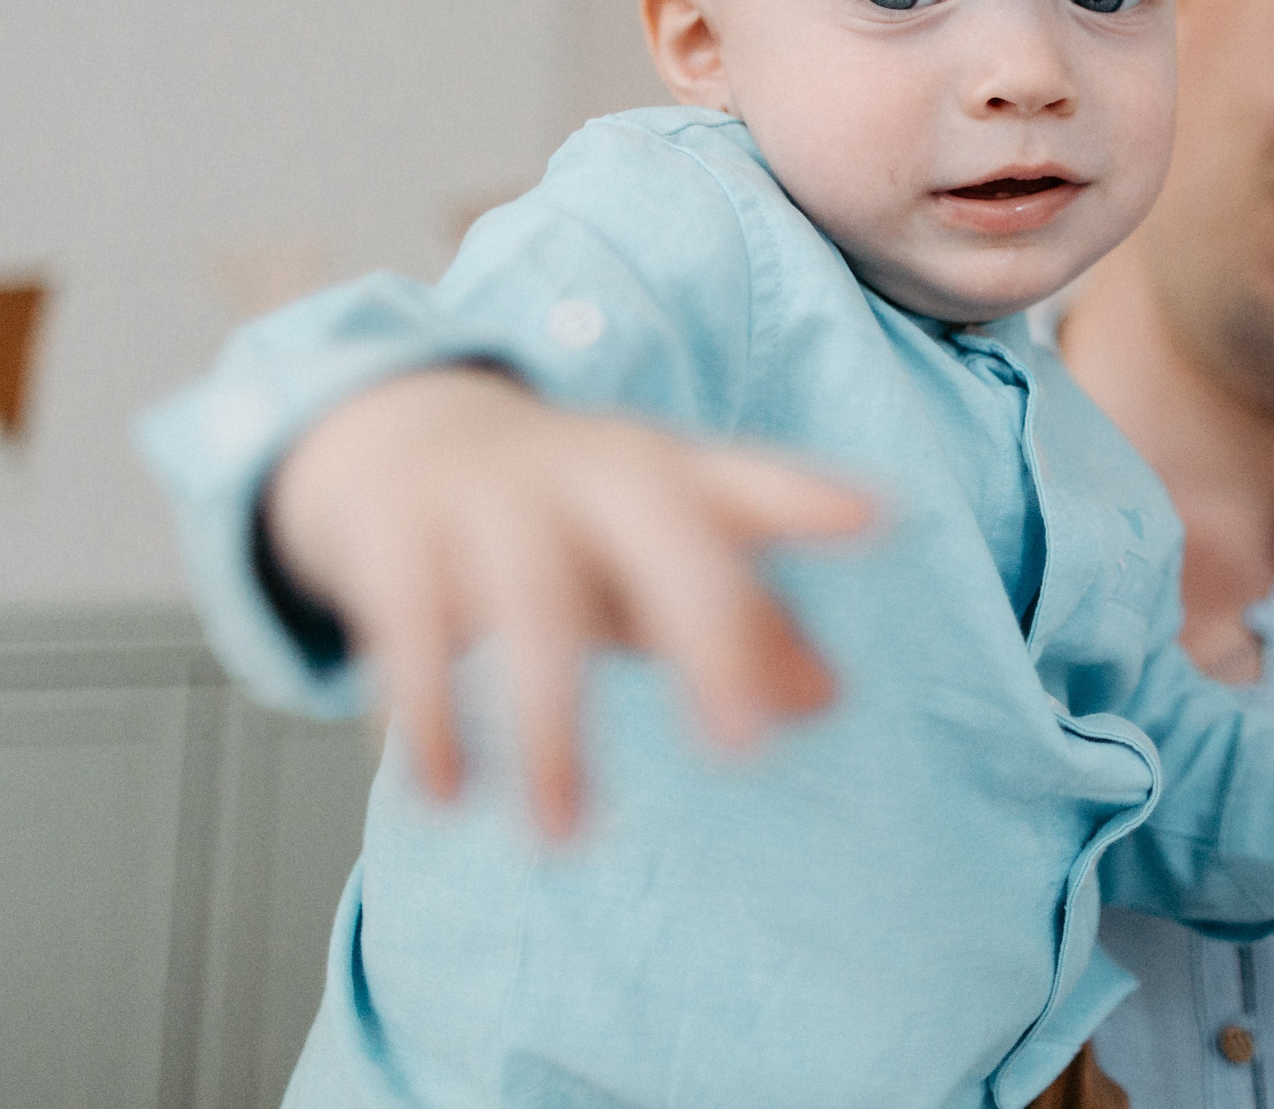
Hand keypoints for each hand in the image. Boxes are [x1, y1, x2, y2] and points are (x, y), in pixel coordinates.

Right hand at [266, 366, 873, 839]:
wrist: (399, 437)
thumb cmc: (565, 516)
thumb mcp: (653, 553)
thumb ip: (744, 622)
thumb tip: (830, 698)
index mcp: (661, 475)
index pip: (745, 484)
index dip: (806, 498)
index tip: (874, 518)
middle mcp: (586, 474)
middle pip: (660, 537)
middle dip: (707, 630)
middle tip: (742, 749)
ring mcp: (490, 499)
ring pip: (532, 608)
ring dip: (548, 729)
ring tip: (566, 838)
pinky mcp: (400, 540)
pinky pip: (416, 630)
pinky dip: (434, 715)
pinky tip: (450, 794)